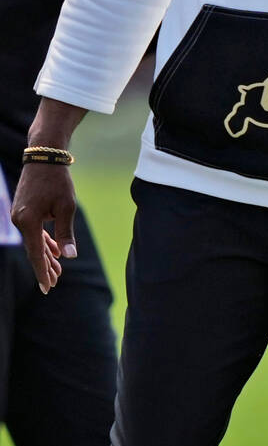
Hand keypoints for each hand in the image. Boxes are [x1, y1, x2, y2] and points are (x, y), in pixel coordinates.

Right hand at [11, 163, 77, 292]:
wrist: (44, 157)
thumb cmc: (58, 181)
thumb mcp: (67, 207)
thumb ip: (66, 233)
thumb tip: (69, 256)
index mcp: (28, 221)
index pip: (36, 253)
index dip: (42, 272)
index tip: (47, 288)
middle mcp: (19, 220)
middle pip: (33, 250)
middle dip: (45, 267)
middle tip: (55, 283)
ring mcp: (19, 215)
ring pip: (33, 241)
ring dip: (45, 255)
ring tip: (57, 271)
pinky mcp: (23, 210)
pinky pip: (33, 231)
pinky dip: (43, 241)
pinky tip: (53, 252)